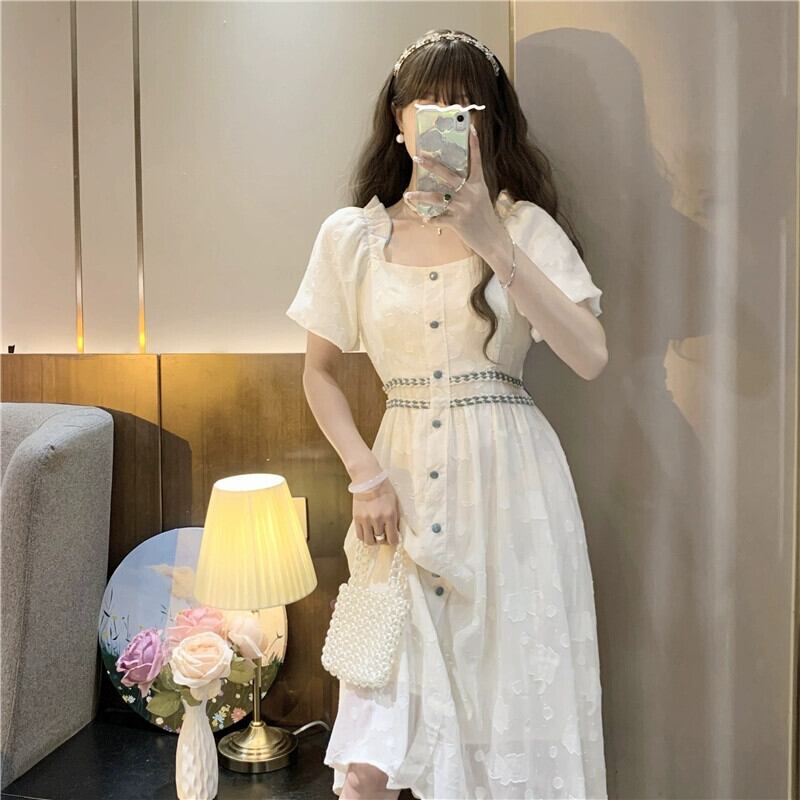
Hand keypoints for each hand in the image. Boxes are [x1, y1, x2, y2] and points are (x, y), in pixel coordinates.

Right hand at [352, 477, 401, 545]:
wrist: (368, 479)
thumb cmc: (384, 489)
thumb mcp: (395, 503)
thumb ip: (395, 519)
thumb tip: (396, 532)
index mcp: (389, 515)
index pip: (392, 539)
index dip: (394, 541)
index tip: (394, 538)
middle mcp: (377, 519)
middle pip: (381, 541)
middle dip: (384, 540)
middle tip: (385, 535)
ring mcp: (366, 520)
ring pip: (369, 541)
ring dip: (374, 540)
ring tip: (375, 535)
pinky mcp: (356, 518)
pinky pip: (360, 535)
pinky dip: (364, 537)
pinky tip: (368, 532)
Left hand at [403, 124, 504, 257]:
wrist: (493, 240)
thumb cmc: (485, 218)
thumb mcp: (481, 198)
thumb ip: (469, 187)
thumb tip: (452, 180)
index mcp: (478, 184)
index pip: (476, 160)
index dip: (474, 144)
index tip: (471, 128)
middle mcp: (471, 193)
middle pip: (448, 175)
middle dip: (431, 165)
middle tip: (417, 157)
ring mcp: (464, 207)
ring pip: (437, 198)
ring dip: (421, 196)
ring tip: (408, 195)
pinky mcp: (459, 222)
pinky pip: (439, 219)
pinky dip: (431, 219)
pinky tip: (424, 219)